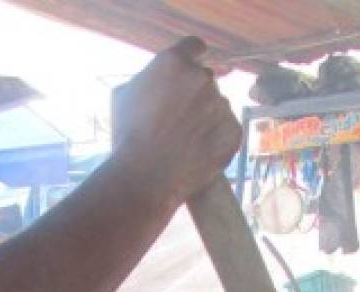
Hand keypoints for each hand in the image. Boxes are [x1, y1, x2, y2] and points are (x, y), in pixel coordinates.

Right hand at [111, 37, 241, 206]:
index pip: (194, 46)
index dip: (191, 58)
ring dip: (207, 116)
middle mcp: (202, 78)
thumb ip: (150, 78)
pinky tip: (198, 151)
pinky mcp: (233, 131)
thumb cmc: (128, 136)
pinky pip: (227, 128)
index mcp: (175, 63)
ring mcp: (221, 105)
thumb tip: (162, 79)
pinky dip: (217, 137)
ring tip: (186, 141)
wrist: (145, 177)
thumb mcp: (126, 94)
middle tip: (179, 118)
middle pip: (205, 78)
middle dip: (195, 93)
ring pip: (218, 104)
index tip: (189, 72)